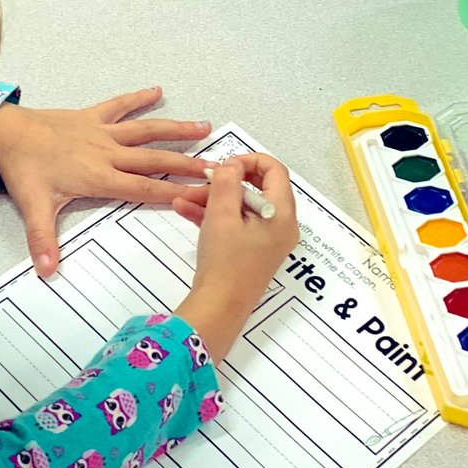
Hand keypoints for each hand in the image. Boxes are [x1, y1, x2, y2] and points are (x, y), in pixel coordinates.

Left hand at [0, 88, 209, 275]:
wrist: (6, 132)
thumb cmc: (23, 170)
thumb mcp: (34, 207)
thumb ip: (43, 240)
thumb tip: (47, 272)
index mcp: (101, 177)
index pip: (145, 189)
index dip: (175, 191)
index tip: (202, 194)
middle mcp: (108, 153)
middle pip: (155, 159)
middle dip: (187, 163)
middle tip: (216, 166)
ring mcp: (102, 133)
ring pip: (146, 130)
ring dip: (175, 129)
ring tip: (204, 127)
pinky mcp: (91, 117)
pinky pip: (119, 105)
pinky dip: (138, 97)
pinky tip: (158, 91)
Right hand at [172, 155, 298, 362]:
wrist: (219, 307)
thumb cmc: (225, 263)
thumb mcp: (222, 215)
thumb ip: (227, 183)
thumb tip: (232, 165)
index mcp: (282, 214)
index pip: (274, 170)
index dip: (248, 160)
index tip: (224, 165)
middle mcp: (281, 225)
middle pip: (258, 187)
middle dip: (227, 181)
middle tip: (205, 179)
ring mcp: (268, 239)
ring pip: (242, 206)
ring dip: (215, 198)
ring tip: (185, 197)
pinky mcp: (253, 251)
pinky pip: (237, 224)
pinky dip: (215, 215)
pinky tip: (185, 209)